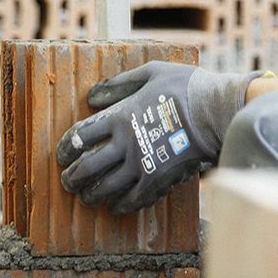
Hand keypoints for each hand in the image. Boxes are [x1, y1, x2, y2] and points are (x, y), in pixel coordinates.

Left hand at [56, 61, 260, 212]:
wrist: (215, 111)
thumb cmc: (185, 86)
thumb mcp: (151, 72)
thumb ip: (120, 83)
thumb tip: (92, 95)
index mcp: (120, 115)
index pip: (80, 136)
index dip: (65, 147)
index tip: (62, 154)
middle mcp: (125, 143)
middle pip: (86, 167)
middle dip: (71, 177)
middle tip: (67, 181)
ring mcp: (141, 165)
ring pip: (105, 188)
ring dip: (90, 195)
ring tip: (86, 196)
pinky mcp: (158, 180)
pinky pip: (131, 200)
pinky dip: (119, 205)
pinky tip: (115, 205)